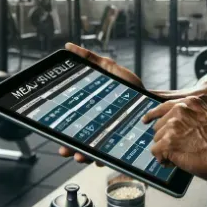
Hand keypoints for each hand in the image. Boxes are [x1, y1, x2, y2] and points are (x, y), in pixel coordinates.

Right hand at [58, 43, 143, 165]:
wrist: (152, 102)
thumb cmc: (132, 88)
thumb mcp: (110, 69)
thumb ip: (90, 59)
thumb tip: (68, 47)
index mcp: (91, 114)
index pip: (72, 125)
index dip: (62, 130)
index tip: (54, 133)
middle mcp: (98, 129)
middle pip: (79, 142)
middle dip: (68, 148)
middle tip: (63, 149)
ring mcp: (110, 139)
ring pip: (92, 152)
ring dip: (83, 156)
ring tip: (79, 156)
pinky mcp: (123, 147)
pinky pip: (111, 157)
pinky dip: (103, 160)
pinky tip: (99, 160)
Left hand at [142, 96, 206, 181]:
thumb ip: (191, 115)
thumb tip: (175, 121)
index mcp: (190, 103)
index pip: (164, 106)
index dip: (153, 115)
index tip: (146, 120)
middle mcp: (179, 111)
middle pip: (159, 126)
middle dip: (166, 139)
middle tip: (180, 148)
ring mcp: (173, 126)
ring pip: (157, 140)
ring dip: (166, 150)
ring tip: (181, 155)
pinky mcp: (168, 142)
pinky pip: (156, 152)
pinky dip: (163, 159)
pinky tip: (174, 162)